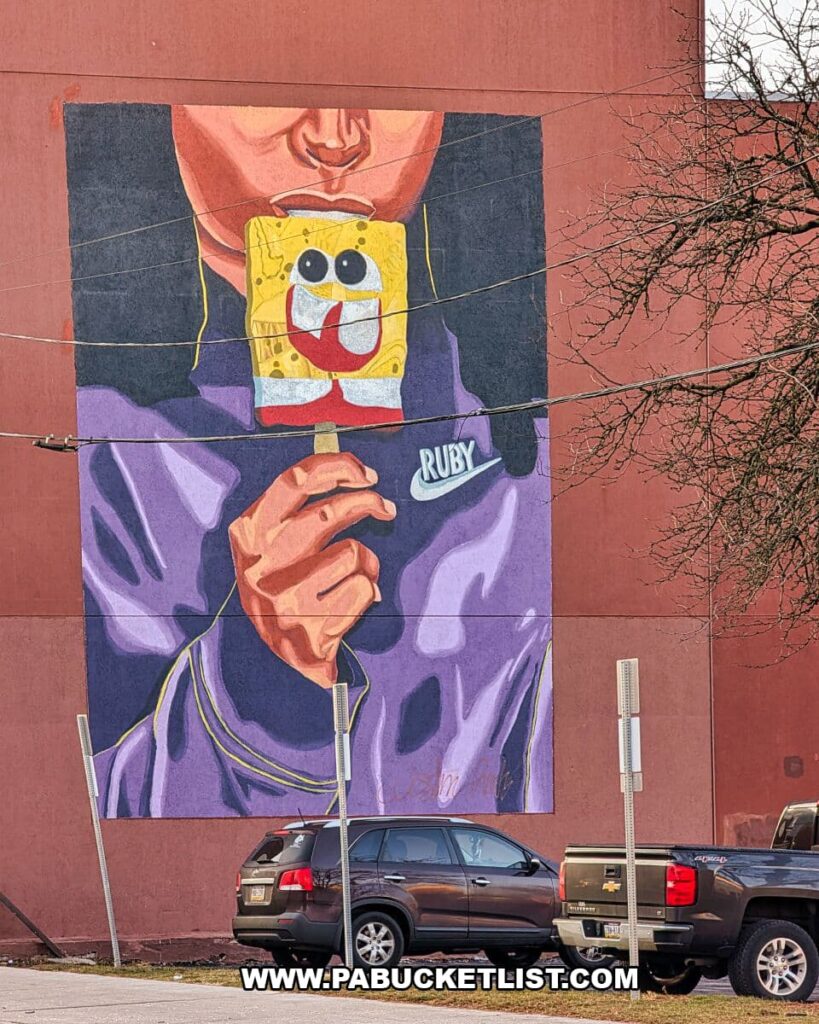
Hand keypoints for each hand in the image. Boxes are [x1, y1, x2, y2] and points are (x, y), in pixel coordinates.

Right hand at [228, 452, 395, 687]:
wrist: (271, 663)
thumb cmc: (283, 589)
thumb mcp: (273, 547)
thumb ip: (302, 509)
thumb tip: (355, 473)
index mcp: (247, 534)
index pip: (295, 481)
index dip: (337, 468)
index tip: (367, 473)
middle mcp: (259, 564)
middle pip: (329, 511)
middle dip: (367, 503)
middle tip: (385, 507)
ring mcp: (283, 597)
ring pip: (353, 552)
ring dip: (366, 562)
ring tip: (353, 578)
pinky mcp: (308, 626)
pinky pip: (362, 589)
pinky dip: (367, 593)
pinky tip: (348, 607)